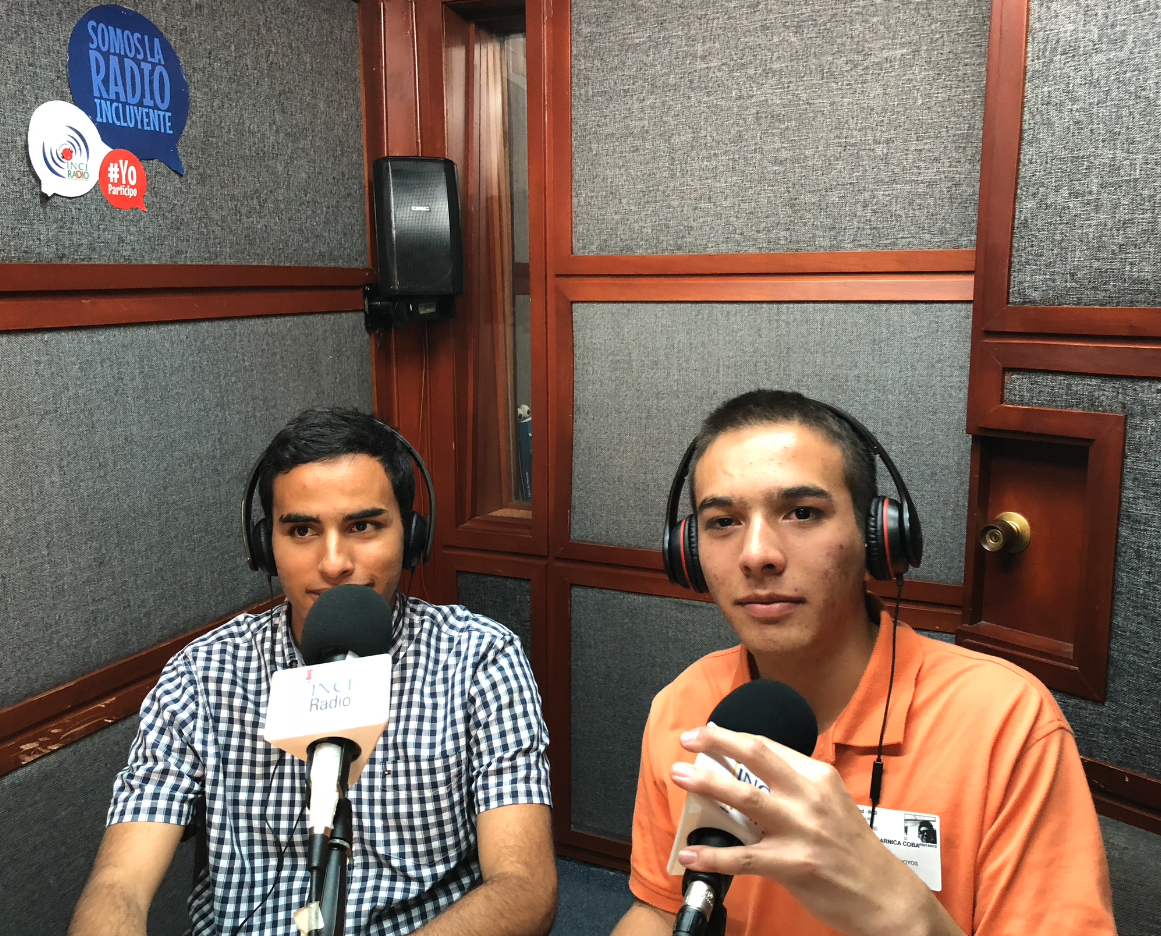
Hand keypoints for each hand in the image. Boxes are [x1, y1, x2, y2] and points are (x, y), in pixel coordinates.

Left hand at [670, 726, 962, 935]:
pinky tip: (690, 854)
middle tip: (687, 739)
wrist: (885, 896)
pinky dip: (712, 856)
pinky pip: (744, 857)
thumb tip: (744, 781)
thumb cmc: (853, 850)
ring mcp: (803, 830)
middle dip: (716, 743)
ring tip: (679, 776)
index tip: (707, 733)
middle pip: (756, 756)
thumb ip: (793, 789)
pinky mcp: (795, 864)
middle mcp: (810, 796)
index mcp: (819, 776)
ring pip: (745, 798)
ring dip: (707, 784)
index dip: (733, 737)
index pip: (768, 746)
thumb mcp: (830, 804)